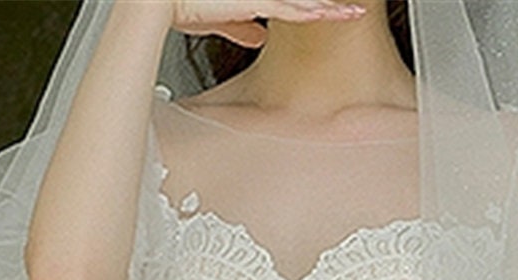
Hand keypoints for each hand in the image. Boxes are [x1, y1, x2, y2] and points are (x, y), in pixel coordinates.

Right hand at [164, 0, 365, 44]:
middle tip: (356, 10)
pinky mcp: (253, 1)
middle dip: (330, 4)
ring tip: (355, 12)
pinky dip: (311, 13)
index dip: (318, 6)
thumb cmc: (181, 6)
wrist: (161, 3)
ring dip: (331, 8)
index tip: (338, 9)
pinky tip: (329, 14)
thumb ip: (241, 27)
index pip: (292, 0)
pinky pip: (289, 8)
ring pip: (303, 0)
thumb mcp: (219, 20)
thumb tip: (259, 37)